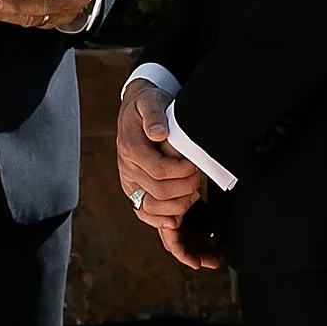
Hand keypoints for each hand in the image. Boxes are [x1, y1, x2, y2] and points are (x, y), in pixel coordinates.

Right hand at [115, 79, 219, 273]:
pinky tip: (184, 223)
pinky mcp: (138, 193)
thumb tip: (159, 133)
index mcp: (130, 148)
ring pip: (153, 210)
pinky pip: (148, 217)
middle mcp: (127, 170)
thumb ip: (154, 115)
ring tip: (194, 192)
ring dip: (179, 206)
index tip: (195, 164)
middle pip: (158, 193)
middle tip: (199, 177)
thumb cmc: (147, 105)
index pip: (157, 170)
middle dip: (185, 187)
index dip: (181, 171)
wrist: (136, 110)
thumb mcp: (150, 101)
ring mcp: (131, 185)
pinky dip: (167, 224)